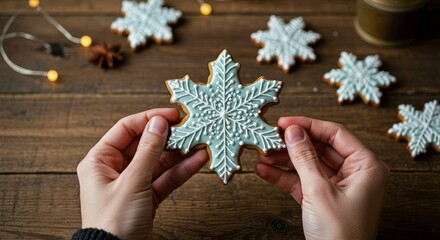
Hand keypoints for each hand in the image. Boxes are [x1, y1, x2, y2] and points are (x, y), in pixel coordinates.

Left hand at [76, 108, 207, 239]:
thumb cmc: (113, 224)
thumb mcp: (132, 182)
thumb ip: (148, 151)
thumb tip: (159, 124)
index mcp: (99, 161)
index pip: (126, 129)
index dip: (149, 119)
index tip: (172, 115)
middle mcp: (114, 170)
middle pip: (144, 144)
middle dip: (168, 137)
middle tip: (188, 128)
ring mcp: (132, 183)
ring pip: (158, 162)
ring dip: (179, 154)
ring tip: (199, 144)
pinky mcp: (146, 197)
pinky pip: (165, 178)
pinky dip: (180, 170)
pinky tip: (197, 161)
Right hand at [254, 117, 388, 239]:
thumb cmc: (341, 236)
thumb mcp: (319, 192)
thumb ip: (304, 158)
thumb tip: (293, 131)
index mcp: (367, 167)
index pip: (335, 134)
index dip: (308, 125)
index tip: (285, 122)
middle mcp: (354, 174)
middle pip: (319, 148)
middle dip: (292, 144)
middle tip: (270, 137)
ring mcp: (337, 186)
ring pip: (308, 164)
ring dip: (283, 160)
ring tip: (262, 153)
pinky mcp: (322, 199)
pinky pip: (301, 181)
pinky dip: (283, 176)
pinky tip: (264, 170)